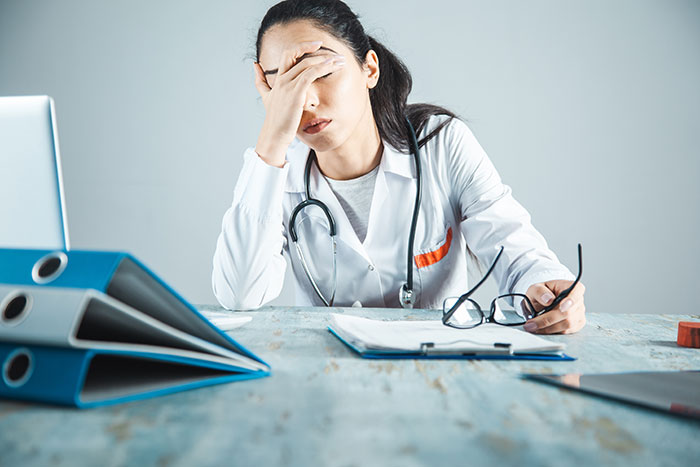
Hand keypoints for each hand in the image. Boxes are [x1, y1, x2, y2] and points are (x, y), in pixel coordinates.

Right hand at [253, 41, 345, 165]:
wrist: (274, 134)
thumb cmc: (275, 119)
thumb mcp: (265, 97)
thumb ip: (261, 81)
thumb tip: (255, 65)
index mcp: (278, 79)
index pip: (288, 53)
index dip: (302, 46)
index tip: (318, 44)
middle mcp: (282, 79)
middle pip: (296, 53)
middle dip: (314, 47)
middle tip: (334, 52)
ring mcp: (288, 85)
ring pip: (307, 64)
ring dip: (326, 60)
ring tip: (340, 61)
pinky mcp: (296, 93)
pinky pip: (310, 74)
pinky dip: (322, 67)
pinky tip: (332, 66)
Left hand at [522, 280, 585, 333]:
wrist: (540, 304)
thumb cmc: (540, 294)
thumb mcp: (535, 288)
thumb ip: (539, 291)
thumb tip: (548, 299)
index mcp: (570, 286)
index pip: (577, 291)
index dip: (571, 300)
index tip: (561, 308)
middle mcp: (578, 300)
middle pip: (568, 312)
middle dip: (548, 319)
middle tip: (532, 323)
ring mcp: (579, 313)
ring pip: (567, 324)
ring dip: (549, 327)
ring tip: (533, 326)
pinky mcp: (576, 324)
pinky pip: (567, 331)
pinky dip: (552, 331)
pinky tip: (541, 329)